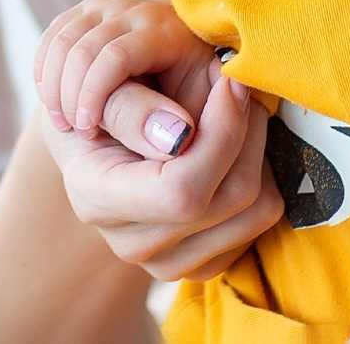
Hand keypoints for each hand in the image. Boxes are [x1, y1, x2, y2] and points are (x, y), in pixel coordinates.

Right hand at [34, 0, 217, 151]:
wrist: (180, 58)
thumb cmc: (189, 96)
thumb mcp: (190, 112)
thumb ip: (172, 123)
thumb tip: (173, 139)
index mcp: (166, 32)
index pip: (115, 56)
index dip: (93, 94)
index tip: (86, 132)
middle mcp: (134, 10)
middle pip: (82, 48)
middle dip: (68, 95)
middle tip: (71, 132)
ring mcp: (108, 5)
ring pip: (61, 40)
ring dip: (52, 86)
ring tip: (61, 123)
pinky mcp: (87, 8)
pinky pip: (53, 35)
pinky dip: (45, 70)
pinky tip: (52, 102)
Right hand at [41, 59, 283, 282]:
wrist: (89, 143)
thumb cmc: (95, 102)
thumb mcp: (95, 85)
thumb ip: (129, 105)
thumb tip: (181, 132)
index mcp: (95, 197)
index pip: (181, 190)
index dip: (220, 134)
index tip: (229, 83)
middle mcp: (131, 243)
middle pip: (232, 198)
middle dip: (247, 132)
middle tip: (237, 88)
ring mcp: (167, 262)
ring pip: (257, 212)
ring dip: (258, 152)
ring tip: (232, 115)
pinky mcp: (201, 266)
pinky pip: (260, 223)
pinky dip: (257, 178)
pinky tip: (227, 151)